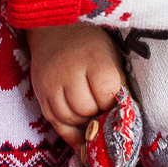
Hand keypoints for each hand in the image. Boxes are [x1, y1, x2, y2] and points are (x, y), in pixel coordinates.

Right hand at [27, 23, 124, 145]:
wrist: (56, 29)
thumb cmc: (91, 44)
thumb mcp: (111, 55)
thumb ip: (119, 84)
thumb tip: (127, 114)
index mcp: (92, 58)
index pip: (106, 93)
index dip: (112, 101)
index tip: (115, 99)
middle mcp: (68, 71)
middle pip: (85, 109)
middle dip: (97, 112)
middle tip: (102, 106)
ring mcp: (51, 84)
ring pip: (69, 118)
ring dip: (83, 121)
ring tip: (90, 111)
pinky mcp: (40, 93)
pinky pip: (54, 122)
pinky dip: (70, 133)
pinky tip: (82, 137)